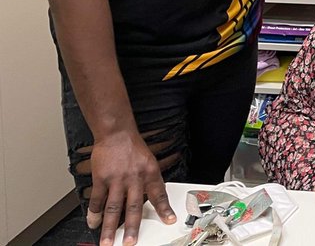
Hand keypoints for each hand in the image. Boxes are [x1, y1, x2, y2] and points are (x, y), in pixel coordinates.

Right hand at [86, 131, 174, 245]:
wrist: (117, 133)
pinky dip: (94, 213)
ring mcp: (117, 179)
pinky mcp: (101, 178)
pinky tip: (93, 223)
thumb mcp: (148, 162)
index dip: (164, 208)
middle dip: (132, 227)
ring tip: (107, 241)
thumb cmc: (132, 148)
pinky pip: (97, 199)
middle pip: (134, 206)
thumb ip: (149, 181)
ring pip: (113, 207)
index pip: (159, 194)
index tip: (169, 221)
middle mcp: (134, 177)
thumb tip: (152, 200)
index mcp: (150, 173)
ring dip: (110, 227)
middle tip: (130, 242)